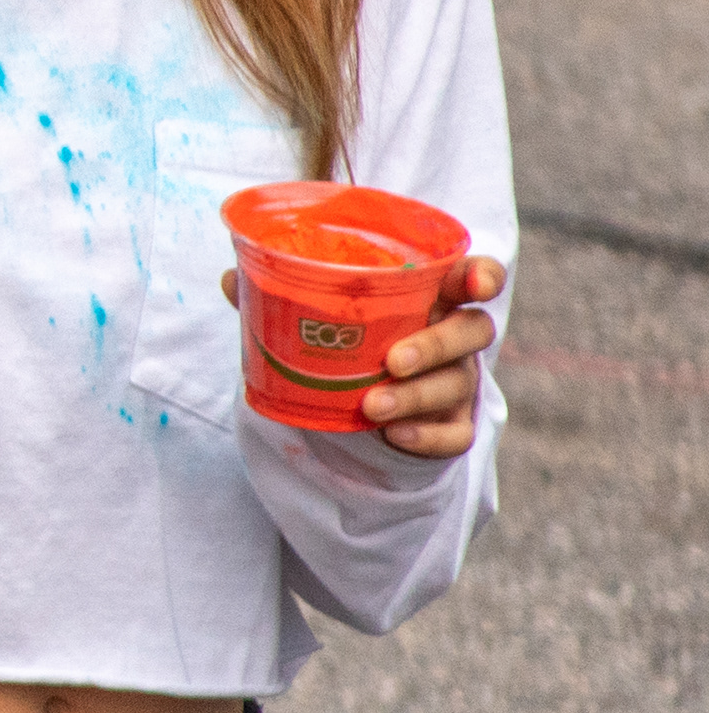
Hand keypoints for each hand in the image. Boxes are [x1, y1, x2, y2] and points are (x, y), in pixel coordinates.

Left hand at [221, 253, 508, 456]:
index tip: (475, 283)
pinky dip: (427, 437)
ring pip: (456, 384)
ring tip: (371, 406)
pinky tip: (396, 436)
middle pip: (472, 330)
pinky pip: (453, 435)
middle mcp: (452, 336)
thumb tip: (230, 278)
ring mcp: (456, 381)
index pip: (472, 276)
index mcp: (429, 296)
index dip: (482, 275)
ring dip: (415, 396)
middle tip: (393, 360)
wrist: (362, 402)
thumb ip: (284, 293)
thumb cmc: (352, 341)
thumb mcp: (322, 314)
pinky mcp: (451, 425)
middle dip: (436, 344)